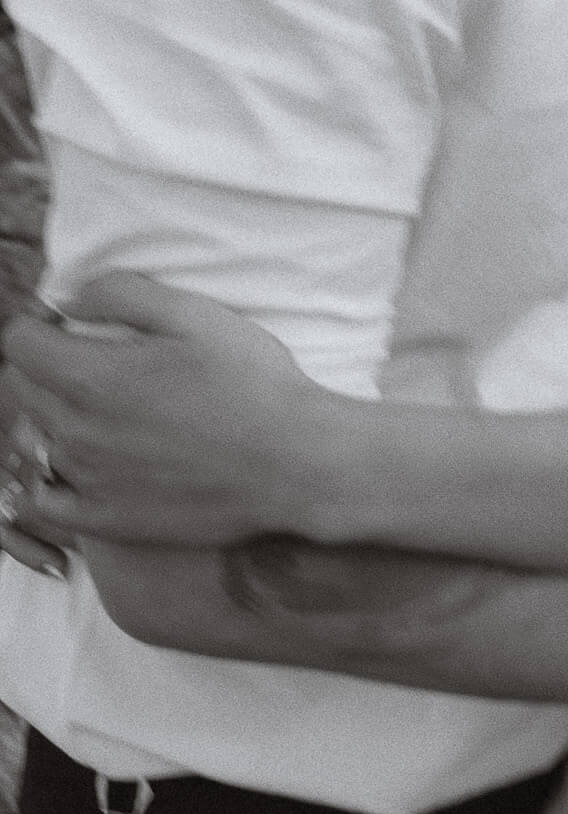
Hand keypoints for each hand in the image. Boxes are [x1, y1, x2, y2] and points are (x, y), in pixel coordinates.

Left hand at [0, 273, 335, 548]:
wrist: (294, 462)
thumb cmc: (251, 382)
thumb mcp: (194, 314)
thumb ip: (120, 294)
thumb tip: (69, 300)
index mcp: (91, 377)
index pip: (19, 343)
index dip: (40, 324)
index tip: (71, 323)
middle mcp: (77, 432)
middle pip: (22, 388)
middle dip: (45, 364)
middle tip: (93, 358)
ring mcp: (88, 481)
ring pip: (34, 438)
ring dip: (52, 415)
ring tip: (98, 407)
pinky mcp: (107, 519)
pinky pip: (46, 500)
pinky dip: (49, 477)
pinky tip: (81, 462)